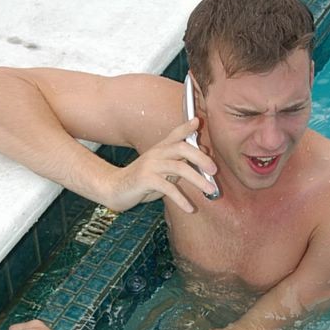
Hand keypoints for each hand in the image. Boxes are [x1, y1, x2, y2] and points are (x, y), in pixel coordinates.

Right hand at [103, 118, 217, 212]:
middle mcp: (156, 153)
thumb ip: (178, 165)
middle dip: (201, 158)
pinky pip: (168, 188)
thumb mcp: (161, 171)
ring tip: (210, 191)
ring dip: (198, 180)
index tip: (198, 121)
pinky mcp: (145, 179)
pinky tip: (190, 208)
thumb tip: (201, 162)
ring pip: (179, 168)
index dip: (187, 127)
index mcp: (160, 149)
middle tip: (214, 170)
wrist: (114, 189)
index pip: (175, 135)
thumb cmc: (141, 182)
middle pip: (182, 148)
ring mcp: (150, 165)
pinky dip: (181, 199)